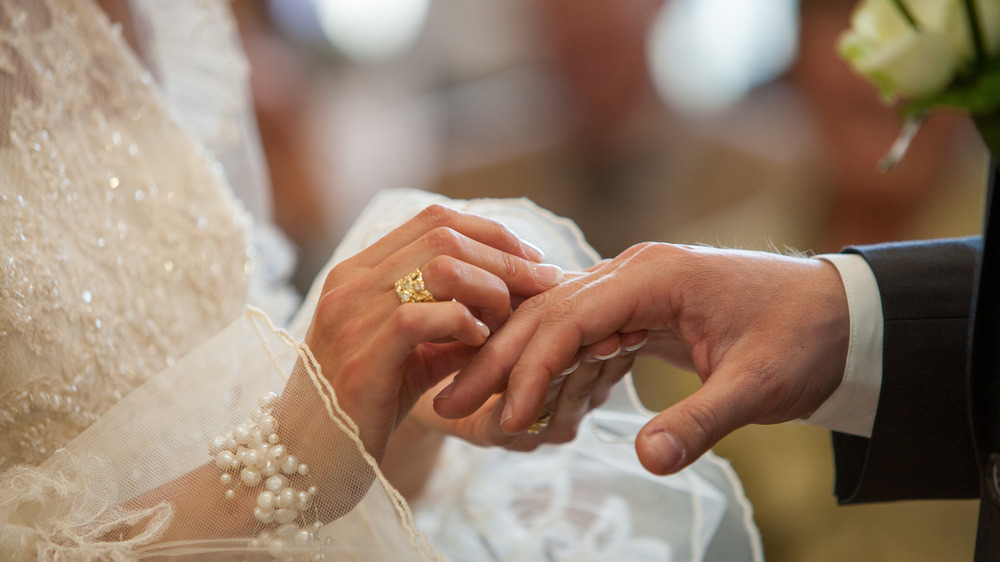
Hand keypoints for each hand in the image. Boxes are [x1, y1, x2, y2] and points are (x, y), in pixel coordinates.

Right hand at [299, 204, 564, 461]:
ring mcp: (351, 317)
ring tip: (506, 317)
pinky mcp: (362, 358)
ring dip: (489, 288)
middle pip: (443, 236)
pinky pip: (423, 318)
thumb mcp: (413, 354)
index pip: (433, 220)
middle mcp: (350, 283)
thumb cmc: (365, 406)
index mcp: (358, 271)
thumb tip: (512, 300)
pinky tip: (479, 341)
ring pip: (438, 268)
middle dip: (505, 257)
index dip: (491, 233)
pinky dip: (464, 322)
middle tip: (543, 283)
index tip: (531, 260)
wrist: (307, 459)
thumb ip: (452, 323)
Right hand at [433, 242, 848, 474]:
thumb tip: (644, 460)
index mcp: (655, 275)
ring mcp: (636, 291)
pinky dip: (558, 373)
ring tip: (476, 408)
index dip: (531, 367)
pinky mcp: (642, 313)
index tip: (503, 416)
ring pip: (559, 326)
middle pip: (549, 314)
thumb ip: (700, 422)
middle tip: (449, 404)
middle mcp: (635, 274)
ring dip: (518, 368)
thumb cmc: (804, 338)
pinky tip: (537, 405)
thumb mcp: (758, 385)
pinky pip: (586, 340)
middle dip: (498, 361)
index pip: (571, 316)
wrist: (841, 316)